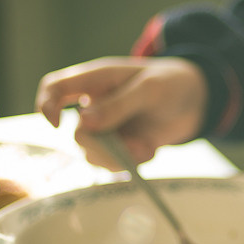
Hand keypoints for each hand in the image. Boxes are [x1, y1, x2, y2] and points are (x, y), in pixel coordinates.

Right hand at [35, 56, 207, 166]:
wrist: (197, 101)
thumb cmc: (171, 82)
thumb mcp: (150, 89)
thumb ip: (118, 104)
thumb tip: (84, 122)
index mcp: (96, 80)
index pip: (54, 88)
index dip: (46, 105)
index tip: (57, 125)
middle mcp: (95, 104)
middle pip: (78, 133)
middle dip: (102, 147)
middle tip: (131, 149)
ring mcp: (107, 127)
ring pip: (93, 153)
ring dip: (119, 157)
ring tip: (146, 147)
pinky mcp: (120, 145)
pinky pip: (113, 162)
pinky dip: (131, 162)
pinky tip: (149, 150)